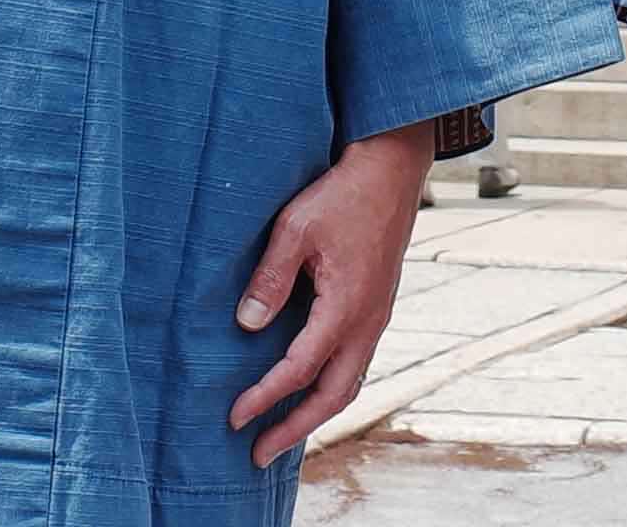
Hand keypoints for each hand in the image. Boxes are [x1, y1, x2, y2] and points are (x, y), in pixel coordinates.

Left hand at [228, 121, 441, 463]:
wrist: (392, 170)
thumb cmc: (342, 194)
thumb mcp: (296, 228)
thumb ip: (270, 278)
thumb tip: (246, 325)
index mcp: (345, 306)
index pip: (299, 369)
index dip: (265, 397)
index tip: (234, 418)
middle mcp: (366, 322)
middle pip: (332, 396)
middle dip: (295, 429)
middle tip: (258, 456)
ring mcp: (376, 317)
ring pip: (349, 384)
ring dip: (315, 415)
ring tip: (283, 434)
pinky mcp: (376, 308)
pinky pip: (356, 364)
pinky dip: (332, 389)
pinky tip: (311, 390)